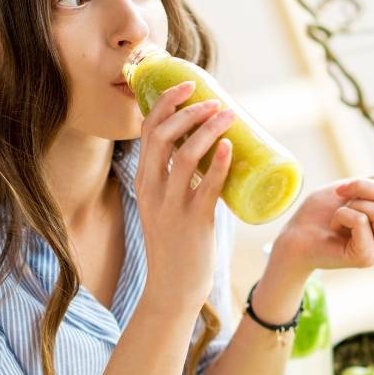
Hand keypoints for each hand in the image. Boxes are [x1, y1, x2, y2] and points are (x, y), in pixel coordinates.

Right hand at [134, 81, 234, 312]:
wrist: (173, 289)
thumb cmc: (177, 244)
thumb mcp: (166, 205)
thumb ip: (182, 180)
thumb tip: (214, 149)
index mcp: (144, 181)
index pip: (148, 131)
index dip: (166, 103)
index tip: (187, 85)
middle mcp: (152, 190)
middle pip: (161, 137)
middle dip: (187, 111)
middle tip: (213, 100)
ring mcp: (171, 206)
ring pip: (184, 156)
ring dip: (207, 130)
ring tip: (228, 115)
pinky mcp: (193, 222)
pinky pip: (205, 187)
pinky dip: (217, 164)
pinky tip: (229, 148)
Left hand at [270, 167, 373, 277]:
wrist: (296, 234)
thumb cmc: (322, 211)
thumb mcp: (354, 188)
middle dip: (362, 187)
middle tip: (341, 195)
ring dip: (353, 204)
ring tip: (339, 216)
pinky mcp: (367, 258)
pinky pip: (362, 220)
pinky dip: (342, 215)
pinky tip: (334, 228)